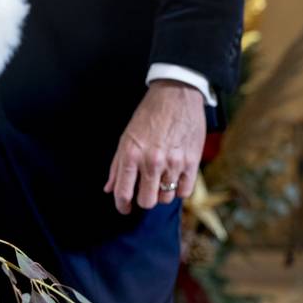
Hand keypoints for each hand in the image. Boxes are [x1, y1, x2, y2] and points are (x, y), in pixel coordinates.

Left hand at [104, 80, 206, 213]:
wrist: (176, 95)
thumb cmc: (148, 116)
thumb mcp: (125, 138)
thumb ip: (116, 166)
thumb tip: (109, 189)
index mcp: (131, 156)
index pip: (123, 193)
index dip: (123, 206)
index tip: (125, 208)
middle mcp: (152, 162)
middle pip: (147, 202)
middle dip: (144, 200)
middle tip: (145, 192)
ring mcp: (173, 163)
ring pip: (166, 198)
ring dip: (162, 193)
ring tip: (161, 180)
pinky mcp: (192, 161)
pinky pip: (185, 191)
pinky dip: (179, 189)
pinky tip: (175, 179)